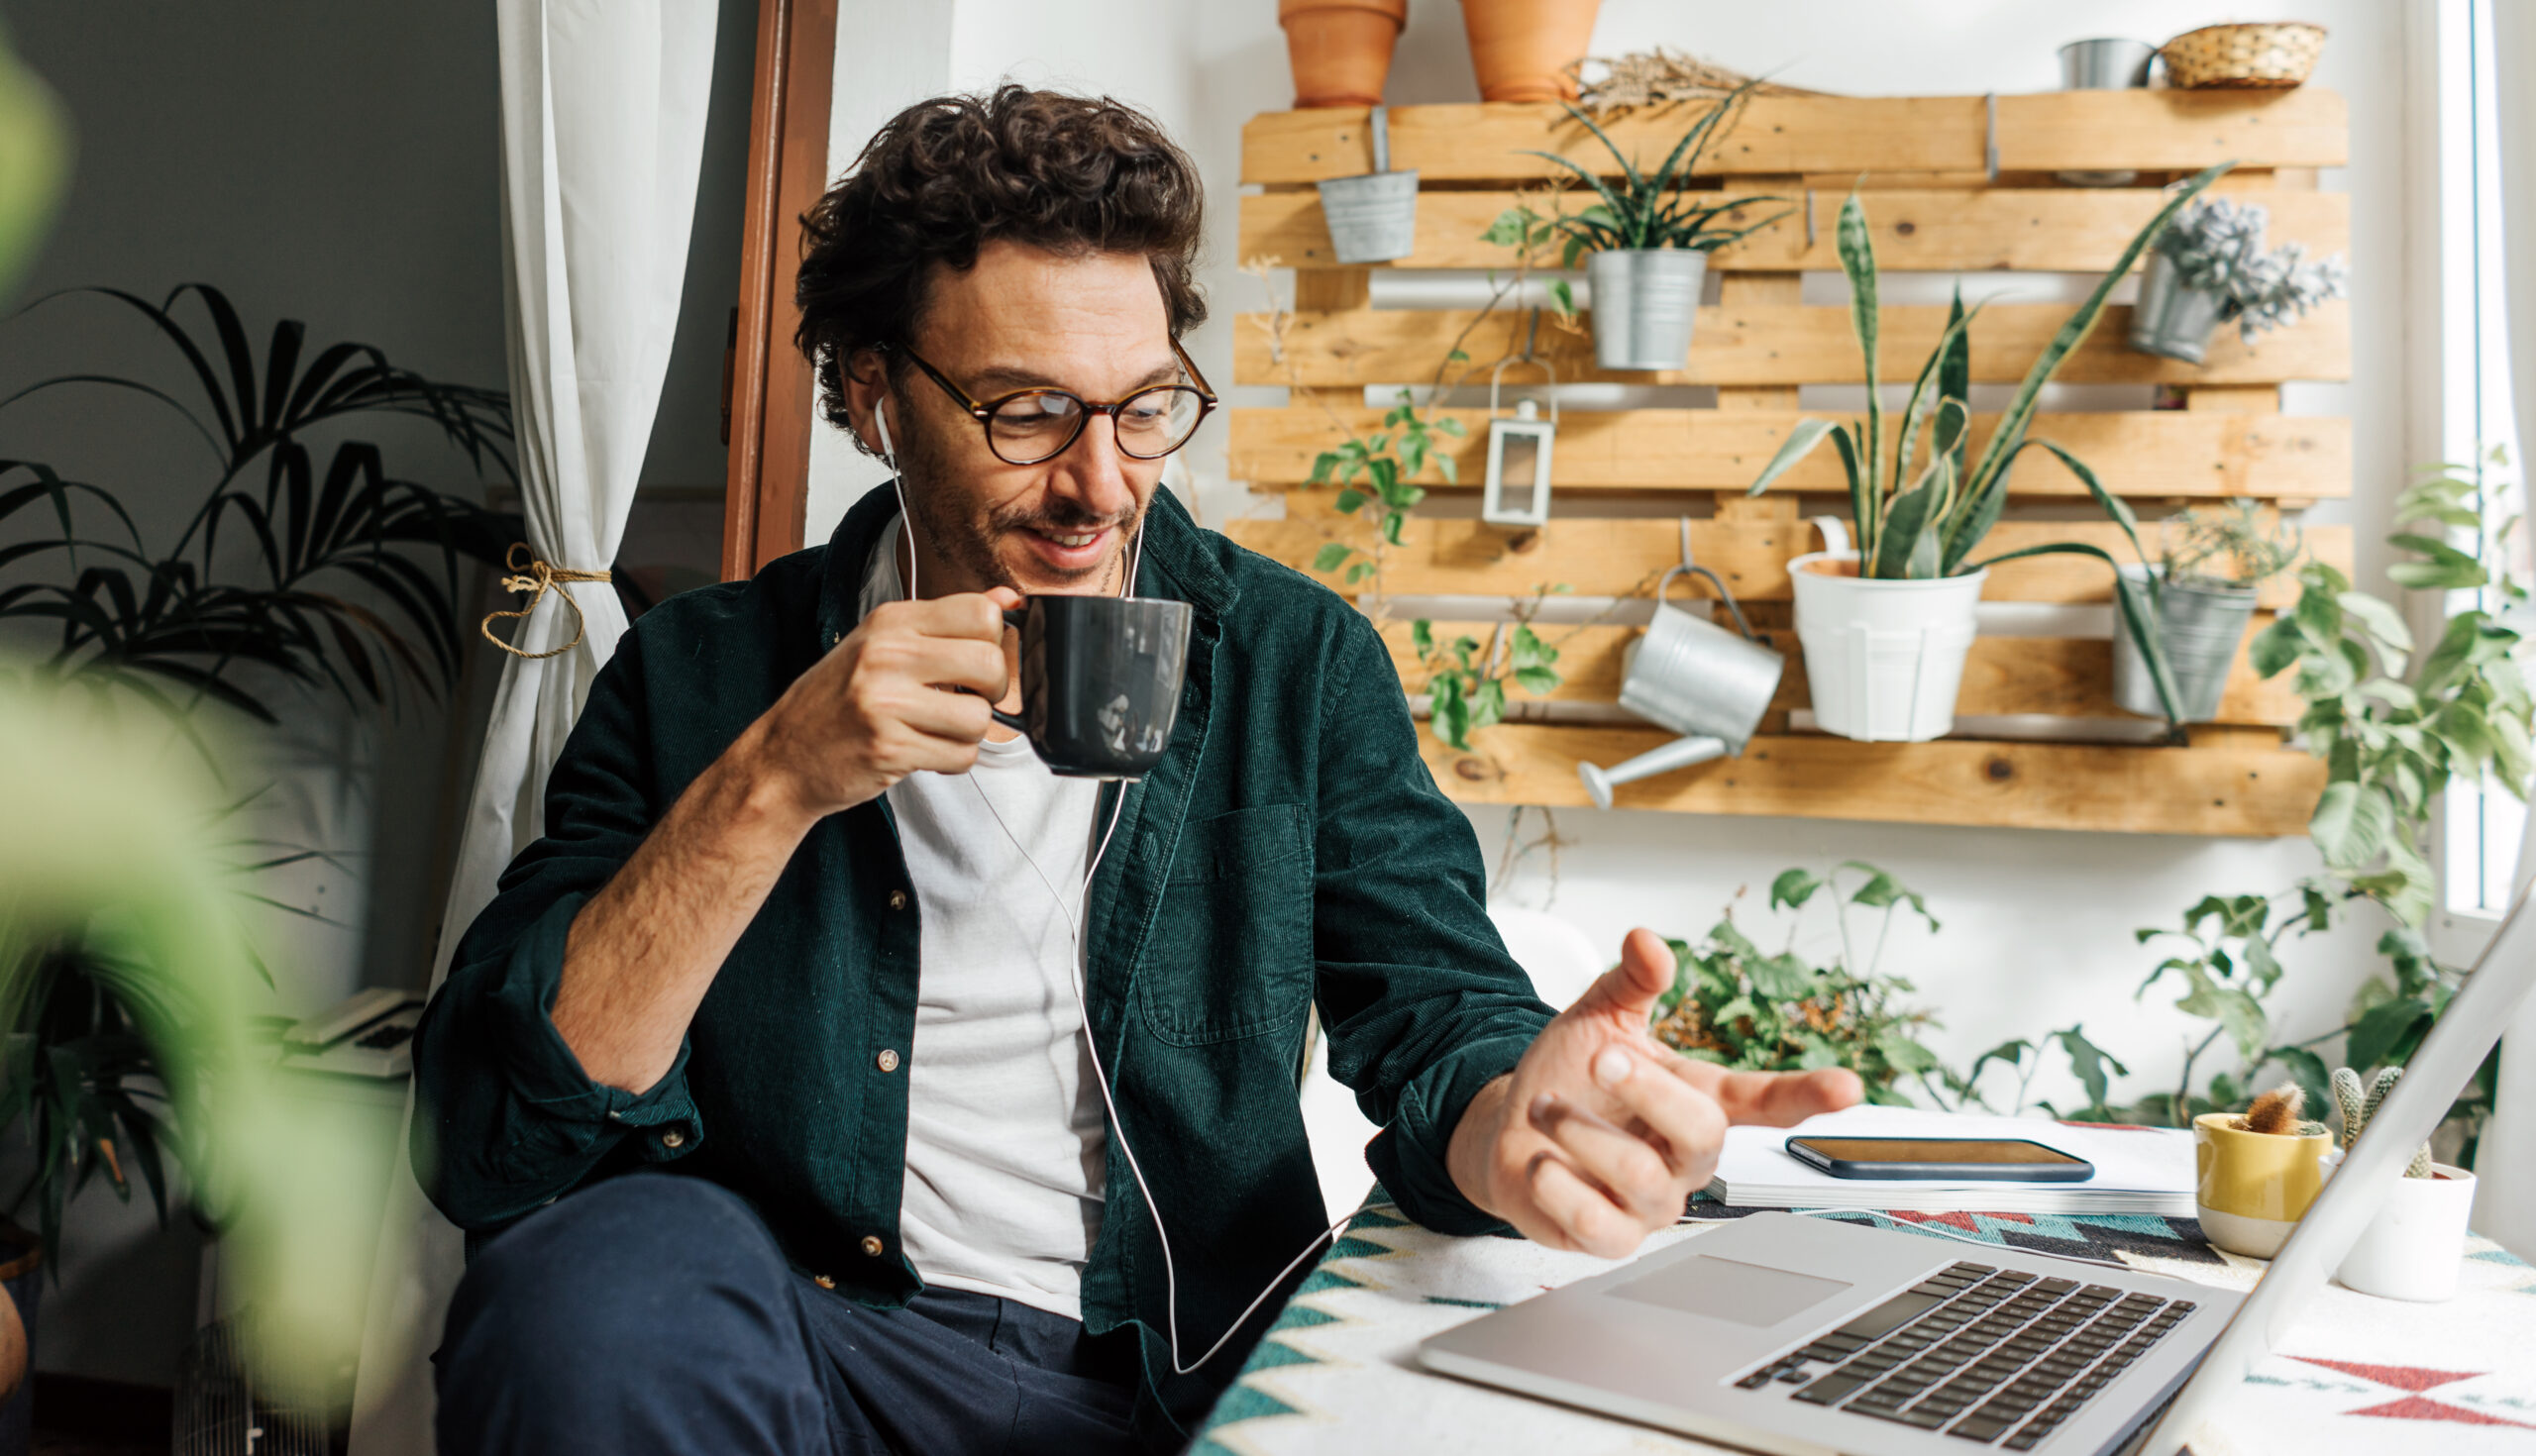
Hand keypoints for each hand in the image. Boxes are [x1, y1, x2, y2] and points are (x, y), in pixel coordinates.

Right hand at [743, 586, 1020, 817]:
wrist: (784, 756)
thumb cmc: (838, 699)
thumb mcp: (883, 643)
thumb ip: (946, 621)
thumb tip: (1009, 599)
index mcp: (890, 621)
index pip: (981, 612)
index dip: (994, 641)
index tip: (977, 661)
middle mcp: (887, 654)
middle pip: (989, 662)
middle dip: (992, 690)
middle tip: (967, 699)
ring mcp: (885, 702)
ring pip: (979, 718)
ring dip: (968, 732)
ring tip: (937, 728)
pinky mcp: (890, 748)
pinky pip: (961, 756)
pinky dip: (952, 760)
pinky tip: (924, 750)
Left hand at [1448, 927, 1863, 1258]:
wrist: (1511, 1128)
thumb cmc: (1572, 1076)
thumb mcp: (1601, 1017)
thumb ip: (1631, 980)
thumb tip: (1646, 940)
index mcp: (1698, 1099)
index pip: (1765, 1099)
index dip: (1806, 1095)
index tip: (1848, 1086)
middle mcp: (1685, 1156)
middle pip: (1704, 1135)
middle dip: (1650, 1091)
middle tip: (1601, 1059)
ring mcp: (1653, 1203)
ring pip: (1644, 1179)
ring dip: (1584, 1133)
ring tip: (1545, 1106)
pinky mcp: (1610, 1238)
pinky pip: (1601, 1228)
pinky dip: (1562, 1189)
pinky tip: (1541, 1164)